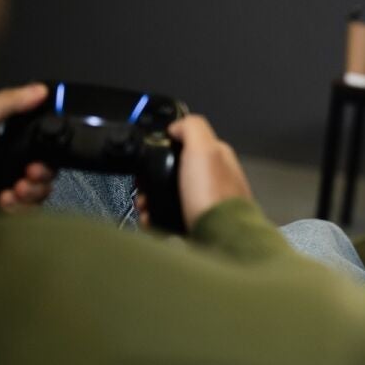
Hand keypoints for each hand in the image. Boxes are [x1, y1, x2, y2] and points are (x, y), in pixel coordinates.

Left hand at [0, 83, 56, 211]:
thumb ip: (8, 102)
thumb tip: (40, 90)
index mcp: (3, 141)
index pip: (40, 143)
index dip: (47, 149)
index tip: (41, 154)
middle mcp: (8, 165)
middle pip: (46, 169)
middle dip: (41, 173)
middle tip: (28, 174)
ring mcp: (8, 190)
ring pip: (41, 192)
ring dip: (32, 191)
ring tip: (14, 190)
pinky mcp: (6, 211)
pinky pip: (30, 212)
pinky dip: (21, 208)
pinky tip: (4, 201)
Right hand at [136, 115, 252, 229]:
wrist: (221, 238)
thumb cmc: (214, 195)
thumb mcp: (203, 148)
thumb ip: (191, 128)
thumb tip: (176, 126)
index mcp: (218, 157)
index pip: (188, 144)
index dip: (166, 148)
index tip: (150, 157)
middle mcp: (215, 178)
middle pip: (175, 172)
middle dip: (153, 179)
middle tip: (143, 188)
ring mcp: (207, 201)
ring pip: (171, 196)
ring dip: (152, 200)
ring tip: (145, 206)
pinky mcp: (199, 223)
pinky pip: (171, 217)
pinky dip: (157, 219)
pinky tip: (152, 221)